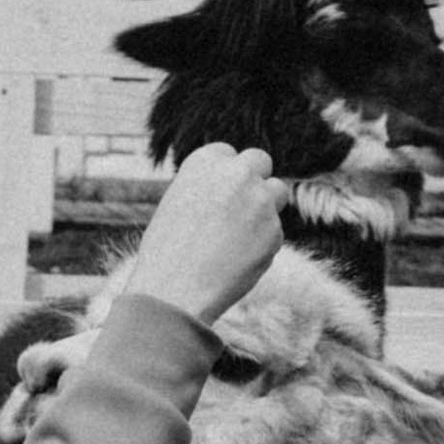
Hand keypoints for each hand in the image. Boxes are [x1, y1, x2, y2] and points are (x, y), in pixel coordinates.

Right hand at [116, 142, 286, 330]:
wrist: (175, 290)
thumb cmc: (166, 254)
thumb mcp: (177, 206)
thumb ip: (209, 191)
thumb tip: (232, 193)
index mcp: (204, 162)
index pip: (228, 153)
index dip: (226, 174)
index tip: (222, 193)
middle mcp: (236, 173)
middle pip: (260, 161)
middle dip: (255, 179)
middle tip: (245, 205)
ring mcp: (260, 200)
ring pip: (277, 193)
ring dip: (267, 207)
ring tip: (240, 237)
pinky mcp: (276, 230)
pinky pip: (275, 232)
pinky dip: (262, 245)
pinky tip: (238, 263)